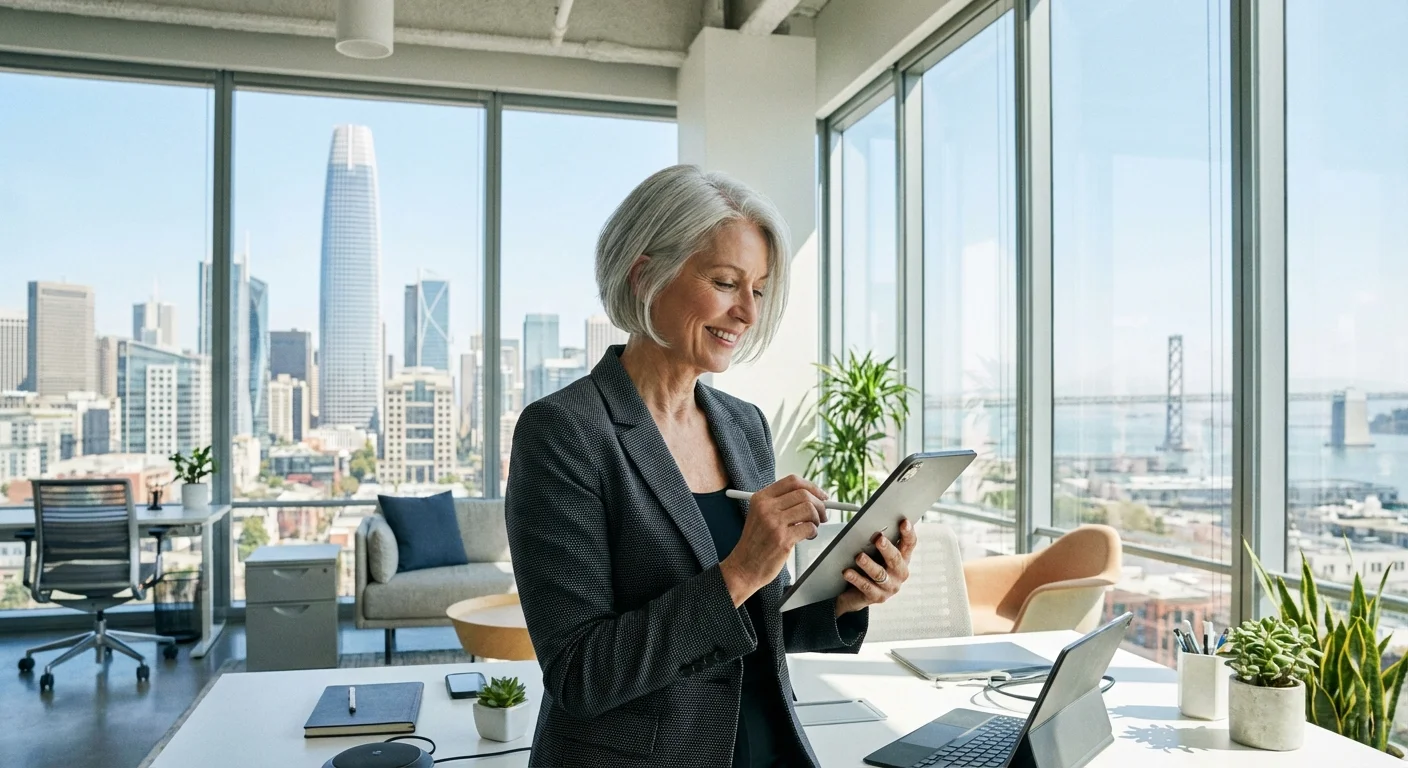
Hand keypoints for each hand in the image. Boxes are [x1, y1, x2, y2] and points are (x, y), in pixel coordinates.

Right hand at [719, 475, 828, 605]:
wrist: (744, 566)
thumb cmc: (756, 542)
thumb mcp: (761, 515)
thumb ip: (782, 504)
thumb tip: (813, 497)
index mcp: (760, 498)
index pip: (792, 481)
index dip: (811, 487)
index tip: (821, 496)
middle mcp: (766, 507)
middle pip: (803, 494)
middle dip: (819, 504)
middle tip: (822, 515)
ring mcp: (774, 523)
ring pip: (809, 509)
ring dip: (817, 519)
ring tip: (812, 527)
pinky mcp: (782, 539)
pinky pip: (809, 527)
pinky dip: (813, 532)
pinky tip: (807, 537)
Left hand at [835, 518, 915, 616]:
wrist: (857, 593)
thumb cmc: (868, 565)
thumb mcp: (876, 552)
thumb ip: (878, 541)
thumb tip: (872, 526)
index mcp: (903, 558)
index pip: (909, 544)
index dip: (908, 533)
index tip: (904, 522)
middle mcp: (899, 573)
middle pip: (895, 559)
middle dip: (887, 548)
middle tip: (878, 538)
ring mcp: (890, 587)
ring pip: (880, 574)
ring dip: (869, 564)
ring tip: (859, 557)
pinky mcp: (877, 597)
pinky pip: (866, 587)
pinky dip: (856, 578)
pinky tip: (847, 572)